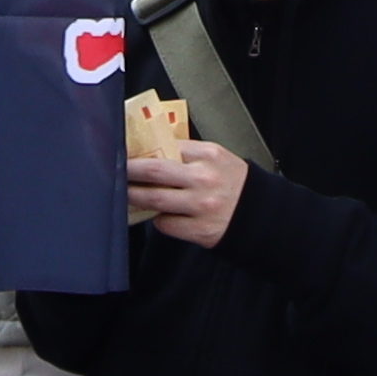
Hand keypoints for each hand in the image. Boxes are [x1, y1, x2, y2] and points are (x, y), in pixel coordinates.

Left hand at [123, 137, 251, 249]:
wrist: (260, 216)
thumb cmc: (234, 184)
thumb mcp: (217, 159)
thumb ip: (189, 154)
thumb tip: (151, 151)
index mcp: (209, 154)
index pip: (167, 146)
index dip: (143, 149)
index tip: (127, 151)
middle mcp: (204, 178)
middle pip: (155, 171)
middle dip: (130, 170)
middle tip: (116, 170)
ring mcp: (200, 206)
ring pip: (155, 199)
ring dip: (135, 196)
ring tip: (126, 193)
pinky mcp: (199, 230)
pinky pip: (166, 224)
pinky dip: (158, 219)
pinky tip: (159, 215)